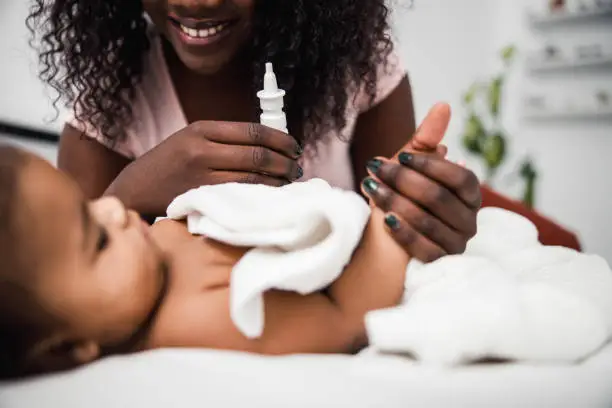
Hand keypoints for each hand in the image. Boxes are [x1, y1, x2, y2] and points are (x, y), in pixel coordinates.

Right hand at [107, 121, 301, 215]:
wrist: (136, 189)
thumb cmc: (170, 164)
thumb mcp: (192, 140)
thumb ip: (225, 140)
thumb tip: (271, 145)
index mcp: (202, 129)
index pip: (253, 131)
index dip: (280, 139)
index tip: (295, 146)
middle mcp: (202, 149)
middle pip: (257, 155)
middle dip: (284, 162)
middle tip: (297, 167)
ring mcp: (201, 176)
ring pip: (252, 177)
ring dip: (277, 181)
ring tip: (289, 182)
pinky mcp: (201, 198)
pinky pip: (241, 196)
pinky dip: (261, 195)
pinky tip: (272, 195)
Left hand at [362, 103, 480, 261]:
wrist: (381, 245)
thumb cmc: (399, 199)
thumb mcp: (409, 169)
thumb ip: (427, 140)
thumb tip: (443, 105)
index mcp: (469, 195)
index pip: (459, 178)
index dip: (429, 166)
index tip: (400, 157)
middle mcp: (470, 221)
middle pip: (439, 197)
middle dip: (403, 181)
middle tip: (373, 168)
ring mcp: (456, 245)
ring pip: (428, 221)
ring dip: (395, 202)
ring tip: (369, 188)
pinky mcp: (439, 265)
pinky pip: (424, 249)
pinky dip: (403, 232)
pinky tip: (385, 220)